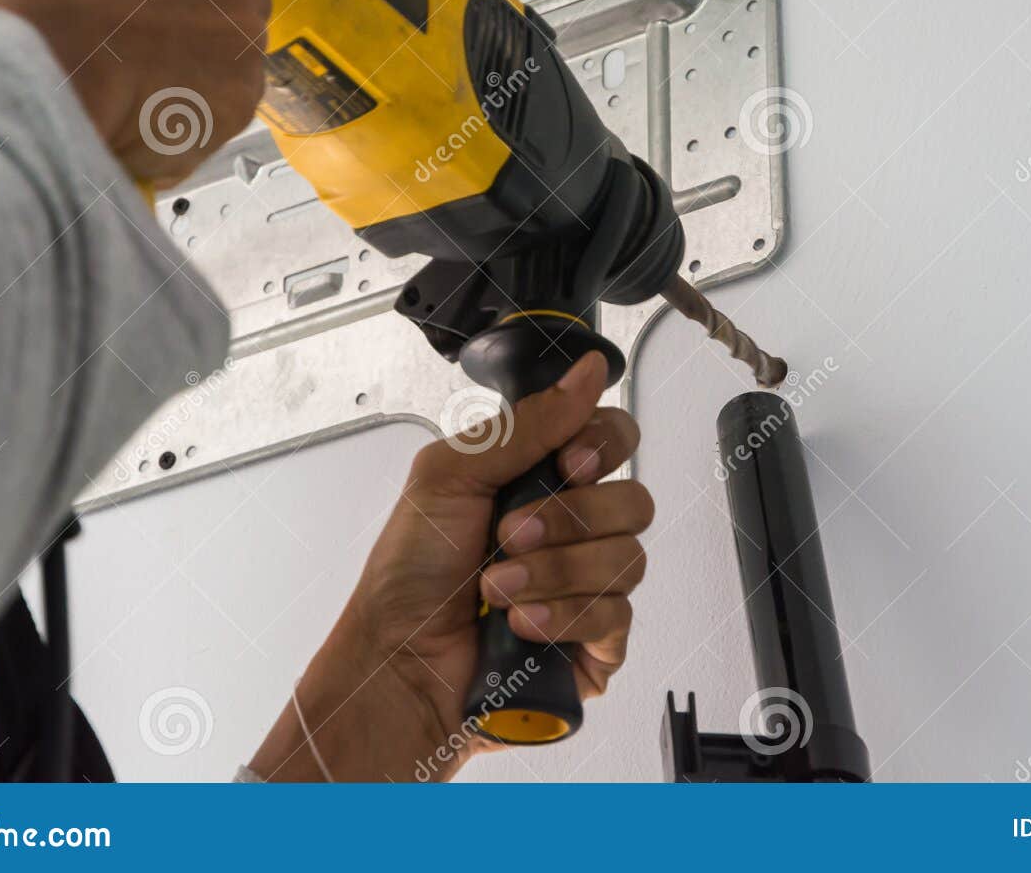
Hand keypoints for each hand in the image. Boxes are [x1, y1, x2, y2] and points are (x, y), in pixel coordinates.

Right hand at [0, 0, 269, 188]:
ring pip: (223, 54)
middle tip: (123, 37)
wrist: (20, 68)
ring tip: (125, 83)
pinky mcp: (240, 103)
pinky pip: (215, 109)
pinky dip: (182, 117)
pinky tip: (136, 118)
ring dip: (185, 66)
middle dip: (182, 13)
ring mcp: (248, 39)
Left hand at [251, 352, 652, 780]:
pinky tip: (522, 626)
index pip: (614, 440)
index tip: (568, 464)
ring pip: (629, 561)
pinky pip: (619, 619)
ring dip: (556, 572)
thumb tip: (590, 370)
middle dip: (571, 518)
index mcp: (544, 479)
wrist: (395, 660)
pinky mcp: (594, 645)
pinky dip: (567, 617)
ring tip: (497, 590)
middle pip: (635, 501)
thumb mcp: (451, 475)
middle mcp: (575, 529)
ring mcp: (588, 588)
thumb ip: (529, 423)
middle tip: (509, 534)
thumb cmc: (409, 570)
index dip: (604, 446)